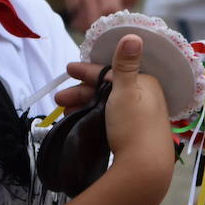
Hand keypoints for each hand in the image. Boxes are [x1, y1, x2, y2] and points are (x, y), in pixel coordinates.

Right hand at [57, 34, 172, 202]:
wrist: (144, 169)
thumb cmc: (133, 125)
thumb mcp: (126, 90)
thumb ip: (126, 63)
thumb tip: (135, 34)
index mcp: (146, 84)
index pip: (113, 72)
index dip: (89, 72)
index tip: (68, 71)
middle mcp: (145, 98)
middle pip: (108, 89)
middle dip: (81, 92)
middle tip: (59, 98)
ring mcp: (141, 118)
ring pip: (106, 104)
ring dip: (84, 105)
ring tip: (64, 113)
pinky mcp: (135, 135)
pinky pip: (109, 118)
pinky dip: (92, 117)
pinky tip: (77, 121)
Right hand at [64, 0, 141, 31]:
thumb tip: (127, 14)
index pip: (109, 10)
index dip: (118, 24)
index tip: (128, 30)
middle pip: (94, 21)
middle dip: (106, 32)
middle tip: (119, 35)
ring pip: (82, 22)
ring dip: (95, 29)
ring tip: (107, 29)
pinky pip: (76, 16)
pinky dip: (85, 21)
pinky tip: (96, 18)